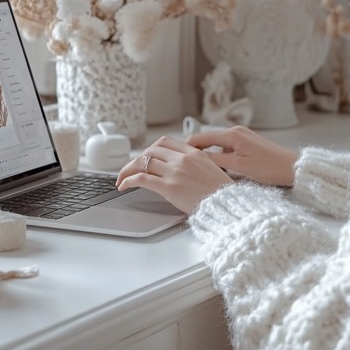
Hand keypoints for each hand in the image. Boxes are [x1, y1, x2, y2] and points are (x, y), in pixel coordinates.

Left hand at [116, 135, 232, 213]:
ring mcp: (175, 172)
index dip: (150, 149)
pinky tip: (124, 185)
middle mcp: (183, 159)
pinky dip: (128, 180)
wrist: (227, 207)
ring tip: (122, 179)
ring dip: (128, 170)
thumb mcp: (209, 169)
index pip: (164, 142)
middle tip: (130, 169)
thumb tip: (174, 166)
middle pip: (151, 150)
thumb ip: (192, 163)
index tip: (145, 157)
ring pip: (143, 162)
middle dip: (136, 159)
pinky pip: (141, 178)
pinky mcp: (169, 187)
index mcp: (193, 153)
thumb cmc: (220, 194)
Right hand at [186, 125, 296, 186]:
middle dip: (194, 151)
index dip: (186, 147)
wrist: (292, 168)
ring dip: (207, 154)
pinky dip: (219, 155)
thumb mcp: (239, 167)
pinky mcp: (246, 142)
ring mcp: (241, 136)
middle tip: (183, 165)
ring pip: (216, 144)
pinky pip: (226, 147)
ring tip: (198, 169)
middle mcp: (235, 131)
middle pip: (206, 139)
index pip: (200, 137)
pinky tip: (217, 167)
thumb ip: (216, 161)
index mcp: (232, 135)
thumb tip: (196, 159)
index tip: (175, 157)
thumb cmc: (269, 168)